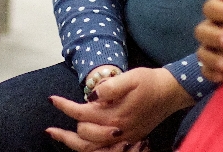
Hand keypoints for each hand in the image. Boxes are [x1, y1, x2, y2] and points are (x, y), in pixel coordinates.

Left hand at [46, 67, 192, 151]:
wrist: (171, 92)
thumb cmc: (150, 82)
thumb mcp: (131, 77)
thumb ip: (110, 87)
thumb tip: (92, 95)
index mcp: (116, 116)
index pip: (83, 114)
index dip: (65, 107)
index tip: (52, 100)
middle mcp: (119, 131)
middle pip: (84, 137)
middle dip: (66, 131)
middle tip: (51, 124)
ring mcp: (124, 138)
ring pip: (92, 149)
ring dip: (73, 143)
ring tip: (58, 135)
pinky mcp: (129, 139)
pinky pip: (104, 151)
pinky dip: (89, 148)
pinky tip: (81, 142)